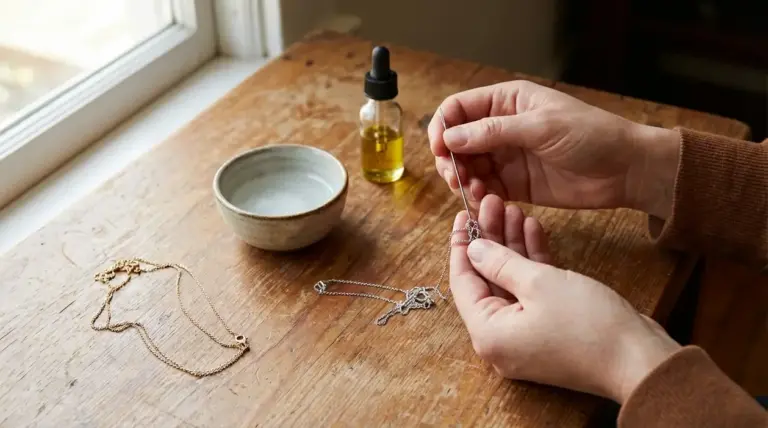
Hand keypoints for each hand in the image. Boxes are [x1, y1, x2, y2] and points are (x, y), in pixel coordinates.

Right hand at [429, 80, 679, 218]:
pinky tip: (485, 202)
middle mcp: (501, 127)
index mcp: (506, 102)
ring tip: (472, 191)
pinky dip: (479, 196)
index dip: (442, 127)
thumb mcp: (540, 127)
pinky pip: (485, 189)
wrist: (625, 170)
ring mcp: (507, 157)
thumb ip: (493, 132)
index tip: (438, 149)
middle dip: (450, 159)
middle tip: (456, 177)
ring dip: (463, 180)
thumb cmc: (589, 135)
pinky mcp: (515, 185)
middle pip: (457, 141)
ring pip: (468, 167)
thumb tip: (450, 137)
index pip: (459, 109)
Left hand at [450, 200, 680, 402]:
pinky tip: (533, 229)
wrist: (640, 360)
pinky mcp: (548, 330)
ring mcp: (525, 336)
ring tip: (513, 208)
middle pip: (486, 280)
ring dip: (512, 246)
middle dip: (490, 239)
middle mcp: (500, 339)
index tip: (461, 215)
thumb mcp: (538, 283)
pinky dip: (532, 263)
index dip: (461, 245)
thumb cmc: (588, 325)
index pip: (462, 282)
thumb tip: (472, 249)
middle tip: (492, 203)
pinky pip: (530, 293)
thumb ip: (500, 262)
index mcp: (488, 334)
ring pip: (510, 283)